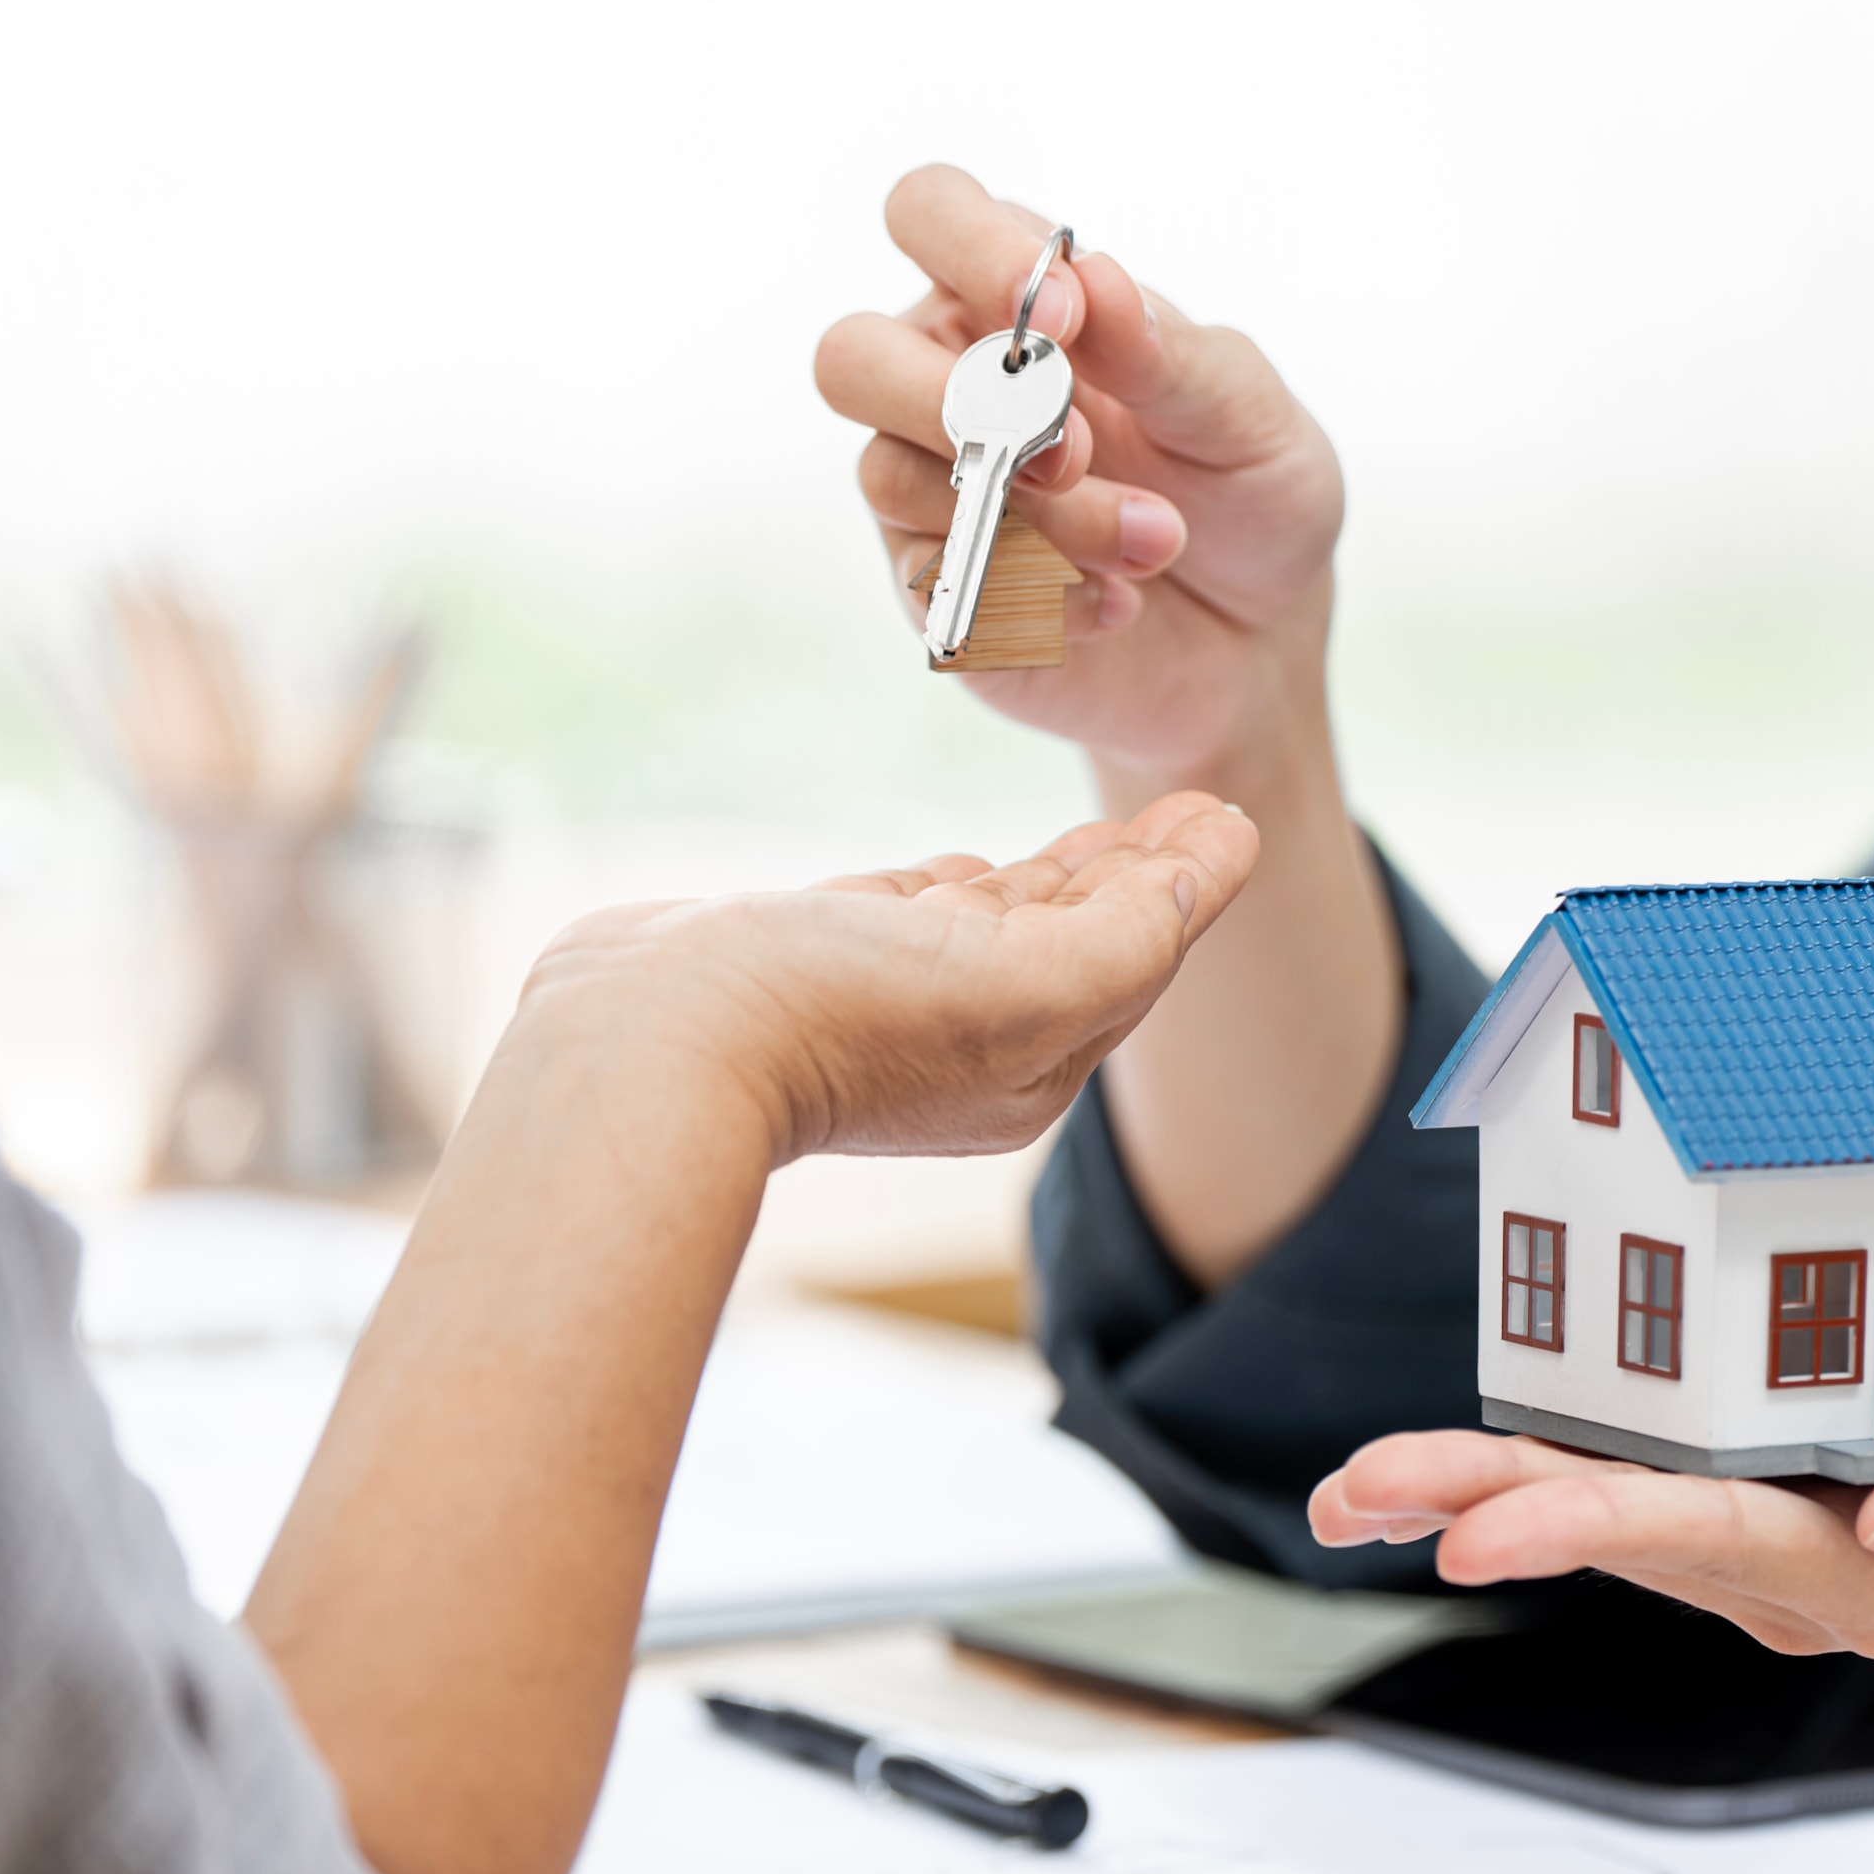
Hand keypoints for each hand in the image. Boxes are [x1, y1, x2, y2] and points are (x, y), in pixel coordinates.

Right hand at [514, 790, 1261, 1166]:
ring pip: (998, 928)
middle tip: (1190, 811)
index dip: (1189, 881)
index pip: (1140, 955)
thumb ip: (1132, 935)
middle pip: (1082, 942)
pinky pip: (906, 923)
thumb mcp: (1027, 984)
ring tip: (1104, 839)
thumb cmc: (840, 1015)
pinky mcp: (807, 962)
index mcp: (1035, 1062)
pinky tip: (969, 870)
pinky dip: (952, 893)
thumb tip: (1208, 873)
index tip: (1226, 811)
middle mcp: (968, 1041)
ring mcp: (883, 1000)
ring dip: (1056, 881)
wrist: (647, 1048)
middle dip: (1137, 876)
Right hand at [813, 166, 1346, 781]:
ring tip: (1155, 543)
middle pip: (849, 355)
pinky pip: (937, 585)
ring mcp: (929, 488)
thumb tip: (1092, 275)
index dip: (973, 247)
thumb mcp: (1246, 414)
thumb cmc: (1246, 494)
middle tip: (1074, 453)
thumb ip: (1166, 352)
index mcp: (1013, 298)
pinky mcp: (937, 590)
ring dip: (1042, 518)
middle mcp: (948, 380)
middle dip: (953, 401)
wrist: (1259, 637)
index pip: (931, 213)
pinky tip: (1120, 604)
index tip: (1065, 318)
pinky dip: (1044, 596)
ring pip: (896, 479)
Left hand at [1307, 1361, 1873, 1662]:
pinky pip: (1658, 1456)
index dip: (1592, 1534)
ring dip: (1486, 1488)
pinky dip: (1560, 1443)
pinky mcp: (1789, 1469)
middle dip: (1485, 1508)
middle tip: (1362, 1494)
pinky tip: (1478, 1438)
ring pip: (1617, 1501)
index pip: (1712, 1548)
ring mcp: (1787, 1522)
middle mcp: (1806, 1562)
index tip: (1485, 1535)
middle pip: (1625, 1532)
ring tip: (1362, 1486)